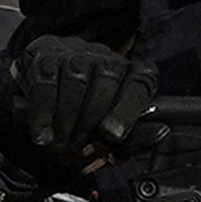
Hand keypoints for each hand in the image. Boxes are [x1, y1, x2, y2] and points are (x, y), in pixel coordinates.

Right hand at [0, 36, 157, 168]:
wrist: (38, 113)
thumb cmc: (81, 126)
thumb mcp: (110, 140)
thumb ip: (135, 139)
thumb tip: (162, 131)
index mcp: (131, 74)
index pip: (139, 82)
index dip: (127, 109)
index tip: (112, 135)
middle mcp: (106, 57)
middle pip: (107, 80)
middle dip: (90, 121)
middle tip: (78, 148)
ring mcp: (75, 53)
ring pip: (76, 79)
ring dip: (66, 120)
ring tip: (60, 143)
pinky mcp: (44, 56)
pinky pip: (45, 83)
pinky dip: (43, 114)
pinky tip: (42, 134)